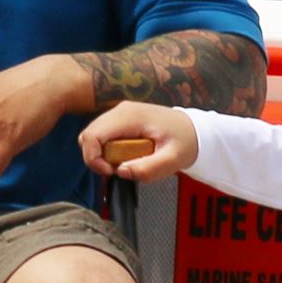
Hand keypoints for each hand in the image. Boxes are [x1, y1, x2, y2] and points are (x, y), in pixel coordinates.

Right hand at [78, 103, 200, 182]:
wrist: (193, 130)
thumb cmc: (185, 140)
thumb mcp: (172, 159)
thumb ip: (147, 169)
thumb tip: (121, 172)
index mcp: (130, 116)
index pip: (92, 135)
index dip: (93, 158)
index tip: (111, 172)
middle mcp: (121, 111)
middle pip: (88, 135)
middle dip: (97, 158)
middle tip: (118, 169)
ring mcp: (120, 114)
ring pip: (92, 137)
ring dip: (102, 155)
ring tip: (125, 163)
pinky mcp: (121, 121)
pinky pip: (102, 137)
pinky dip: (107, 151)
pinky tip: (125, 156)